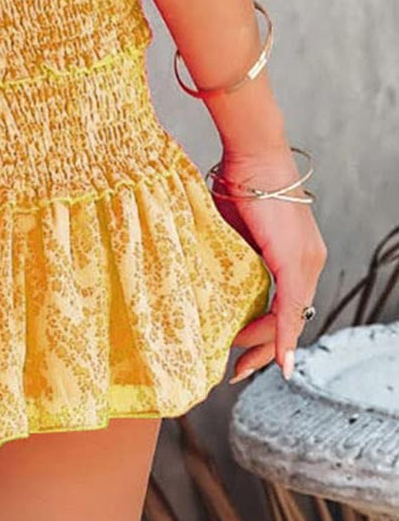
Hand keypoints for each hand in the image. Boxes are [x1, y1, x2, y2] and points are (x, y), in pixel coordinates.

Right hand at [213, 143, 327, 384]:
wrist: (251, 152)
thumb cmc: (238, 177)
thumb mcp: (234, 225)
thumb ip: (233, 251)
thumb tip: (210, 270)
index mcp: (297, 252)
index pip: (287, 302)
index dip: (268, 330)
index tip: (244, 346)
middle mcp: (310, 260)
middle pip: (292, 317)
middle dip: (266, 347)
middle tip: (241, 368)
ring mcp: (306, 261)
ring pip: (291, 317)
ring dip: (266, 344)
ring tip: (241, 362)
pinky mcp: (294, 260)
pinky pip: (289, 308)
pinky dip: (283, 336)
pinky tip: (277, 360)